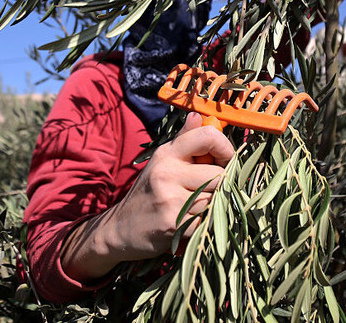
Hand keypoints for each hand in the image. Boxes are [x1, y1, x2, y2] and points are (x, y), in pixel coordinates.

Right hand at [60, 112, 233, 281]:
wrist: (119, 230)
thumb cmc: (148, 193)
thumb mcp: (162, 161)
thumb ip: (184, 139)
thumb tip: (199, 115)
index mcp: (167, 153)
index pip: (207, 136)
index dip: (225, 148)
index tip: (225, 161)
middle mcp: (168, 172)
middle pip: (219, 174)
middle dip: (219, 185)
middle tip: (205, 191)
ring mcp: (170, 198)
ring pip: (216, 198)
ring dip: (212, 206)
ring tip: (193, 207)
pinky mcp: (174, 224)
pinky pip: (207, 220)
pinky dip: (204, 223)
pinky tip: (188, 222)